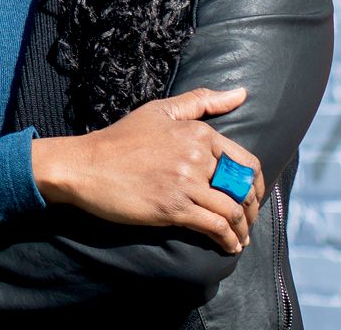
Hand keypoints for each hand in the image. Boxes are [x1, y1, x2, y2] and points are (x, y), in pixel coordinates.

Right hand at [31, 87, 265, 254]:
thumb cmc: (121, 139)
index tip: (252, 196)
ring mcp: (185, 183)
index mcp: (197, 132)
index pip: (244, 161)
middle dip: (252, 209)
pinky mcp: (173, 208)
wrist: (85, 166)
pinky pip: (214, 226)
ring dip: (242, 229)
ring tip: (240, 238)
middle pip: (241, 187)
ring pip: (232, 210)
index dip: (255, 184)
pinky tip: (228, 246)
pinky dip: (227, 239)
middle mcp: (196, 156)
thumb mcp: (160, 110)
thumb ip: (201, 101)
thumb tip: (241, 93)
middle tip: (249, 221)